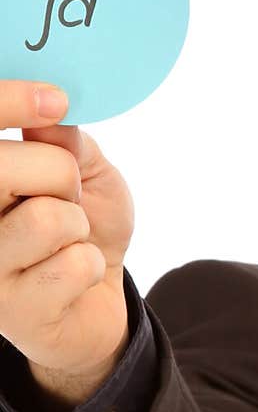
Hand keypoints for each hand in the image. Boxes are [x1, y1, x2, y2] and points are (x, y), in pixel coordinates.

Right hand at [0, 80, 134, 393]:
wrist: (94, 302)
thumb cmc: (81, 227)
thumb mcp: (83, 171)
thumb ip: (63, 140)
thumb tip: (50, 112)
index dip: (8, 103)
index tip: (53, 100)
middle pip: (5, 169)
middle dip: (59, 173)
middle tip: (69, 194)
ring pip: (46, 218)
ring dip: (78, 226)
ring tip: (69, 239)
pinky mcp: (12, 311)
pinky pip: (73, 264)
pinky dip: (90, 265)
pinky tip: (73, 278)